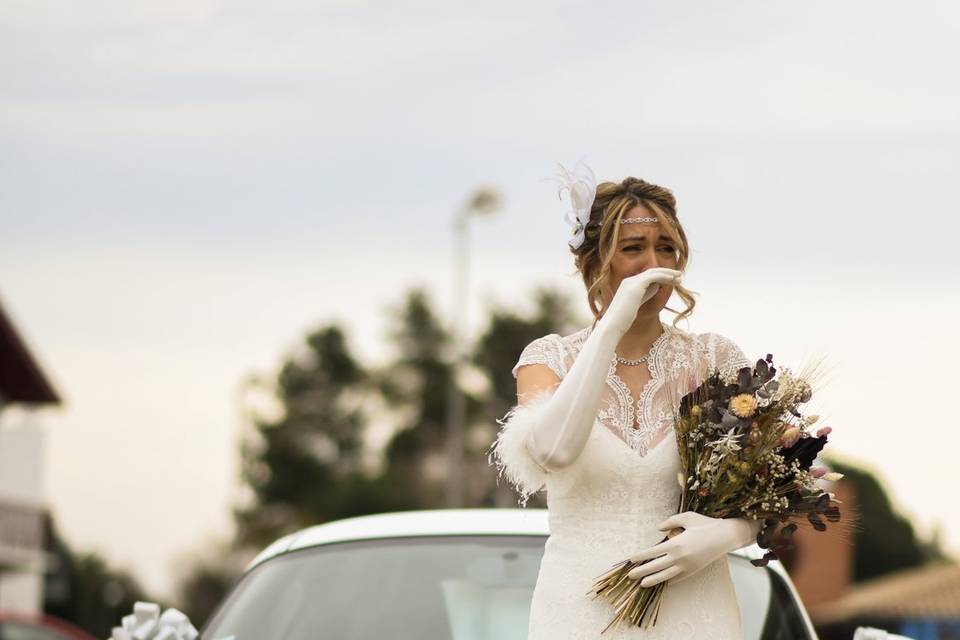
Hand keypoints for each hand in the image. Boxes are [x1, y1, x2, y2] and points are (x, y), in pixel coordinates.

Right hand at [600, 268, 681, 335]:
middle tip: (679, 276)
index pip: (647, 276)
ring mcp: (632, 282)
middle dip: (667, 273)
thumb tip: (657, 286)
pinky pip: (654, 277)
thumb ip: (646, 294)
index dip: (661, 277)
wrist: (612, 326)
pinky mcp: (636, 285)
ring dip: (668, 274)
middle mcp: (629, 280)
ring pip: (654, 272)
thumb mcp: (637, 304)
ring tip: (679, 277)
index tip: (672, 280)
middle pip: (651, 272)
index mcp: (627, 285)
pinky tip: (673, 280)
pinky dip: (665, 276)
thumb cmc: (622, 320)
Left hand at [625, 512, 758, 587]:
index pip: (653, 552)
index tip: (631, 559)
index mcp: (676, 543)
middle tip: (630, 576)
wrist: (726, 537)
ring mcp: (687, 566)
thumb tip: (658, 528)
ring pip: (666, 576)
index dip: (641, 556)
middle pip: (656, 567)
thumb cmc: (705, 524)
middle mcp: (680, 557)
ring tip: (642, 583)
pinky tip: (662, 582)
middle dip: (642, 571)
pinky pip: (678, 578)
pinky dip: (669, 580)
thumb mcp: (686, 517)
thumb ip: (670, 522)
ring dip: (653, 580)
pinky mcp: (694, 571)